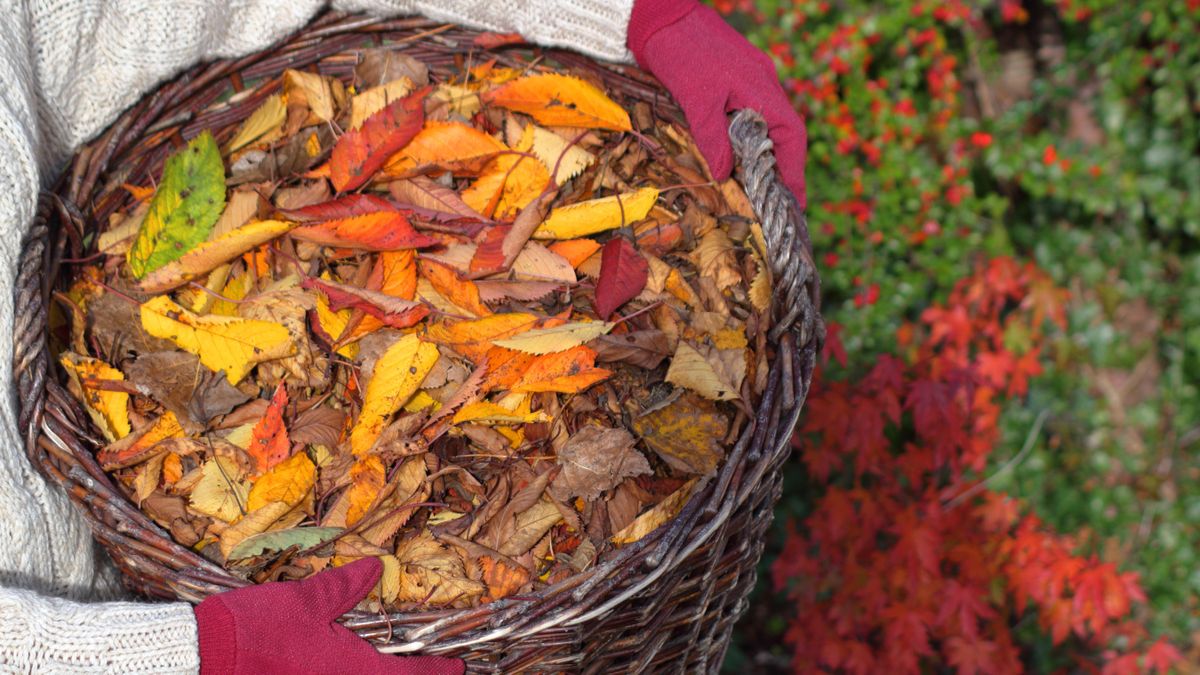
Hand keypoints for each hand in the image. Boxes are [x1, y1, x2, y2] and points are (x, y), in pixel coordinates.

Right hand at [194, 557, 463, 674]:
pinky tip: (347, 669)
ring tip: (392, 668)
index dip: (438, 672)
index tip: (458, 667)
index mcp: (353, 670)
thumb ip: (345, 588)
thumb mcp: (306, 600)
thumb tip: (377, 568)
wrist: (202, 658)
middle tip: (430, 670)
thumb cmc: (257, 628)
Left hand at [628, 0, 807, 206]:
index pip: (791, 136)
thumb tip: (725, 176)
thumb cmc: (681, 53)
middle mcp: (763, 84)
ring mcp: (750, 80)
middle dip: (783, 169)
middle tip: (778, 203)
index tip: (795, 202)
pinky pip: (750, 114)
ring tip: (759, 187)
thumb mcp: (696, 101)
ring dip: (764, 155)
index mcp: (762, 88)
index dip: (795, 171)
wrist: (661, 16)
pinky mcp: (733, 78)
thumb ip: (713, 139)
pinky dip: (748, 139)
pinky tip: (737, 156)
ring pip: (766, 124)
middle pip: (783, 133)